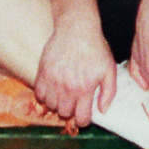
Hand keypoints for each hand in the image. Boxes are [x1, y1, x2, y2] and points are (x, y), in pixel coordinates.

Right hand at [34, 11, 119, 129]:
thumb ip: (108, 92)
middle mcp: (67, 88)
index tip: (84, 113)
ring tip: (64, 93)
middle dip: (71, 110)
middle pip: (64, 113)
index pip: (81, 119)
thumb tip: (103, 111)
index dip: (84, 119)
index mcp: (84, 89)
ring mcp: (52, 81)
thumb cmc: (95, 48)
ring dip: (57, 103)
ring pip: (50, 106)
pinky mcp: (42, 73)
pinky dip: (45, 95)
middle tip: (75, 100)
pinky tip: (53, 88)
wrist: (76, 28)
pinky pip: (39, 94)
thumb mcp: (109, 69)